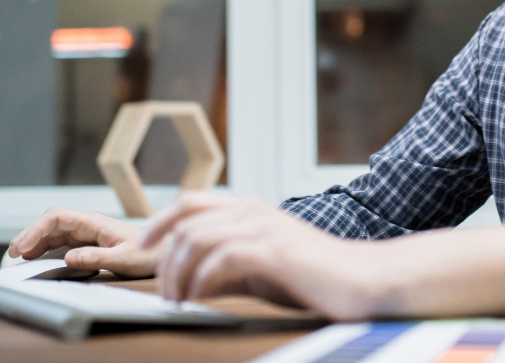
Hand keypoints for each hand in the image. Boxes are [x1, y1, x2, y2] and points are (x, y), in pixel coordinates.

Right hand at [8, 208, 158, 277]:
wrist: (164, 252)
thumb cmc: (148, 254)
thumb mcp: (124, 259)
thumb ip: (96, 258)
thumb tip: (68, 257)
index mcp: (95, 222)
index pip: (58, 217)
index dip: (36, 230)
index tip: (22, 247)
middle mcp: (88, 224)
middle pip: (51, 223)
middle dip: (30, 235)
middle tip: (12, 253)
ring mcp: (87, 232)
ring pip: (54, 231)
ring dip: (35, 241)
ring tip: (18, 256)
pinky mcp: (89, 242)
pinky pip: (61, 241)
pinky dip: (45, 247)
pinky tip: (36, 257)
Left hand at [140, 192, 383, 319]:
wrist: (362, 279)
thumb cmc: (315, 276)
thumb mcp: (262, 269)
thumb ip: (228, 269)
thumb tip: (192, 282)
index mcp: (250, 208)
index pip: (190, 202)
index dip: (160, 222)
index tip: (143, 247)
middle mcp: (254, 210)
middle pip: (186, 222)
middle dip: (164, 259)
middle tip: (165, 293)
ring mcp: (264, 227)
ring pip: (197, 239)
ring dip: (178, 273)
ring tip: (178, 301)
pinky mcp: (274, 250)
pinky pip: (220, 259)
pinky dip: (201, 281)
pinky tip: (200, 299)